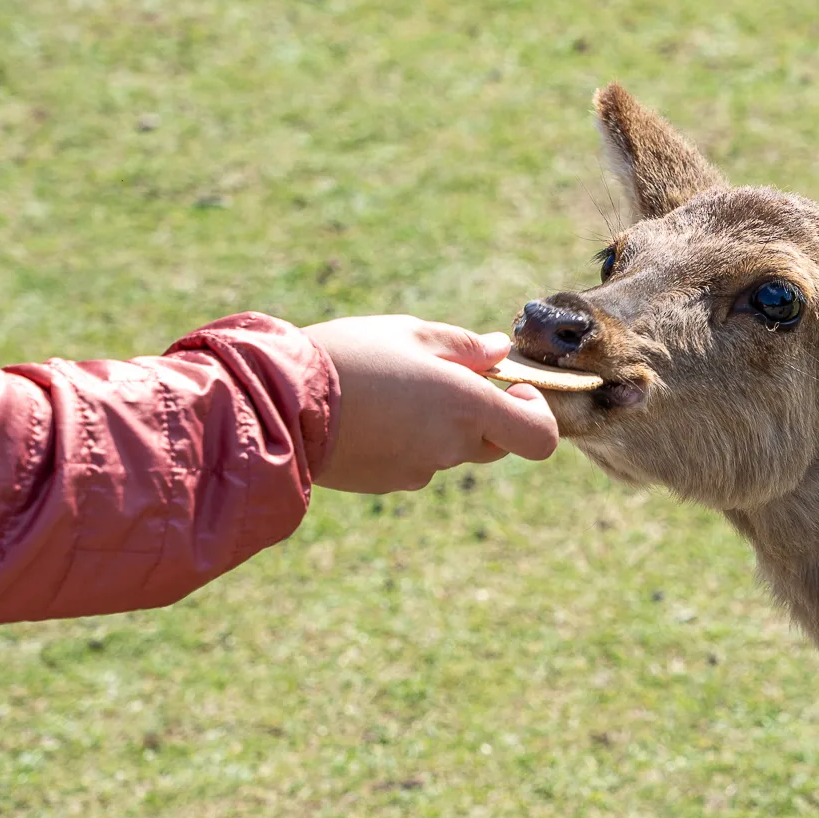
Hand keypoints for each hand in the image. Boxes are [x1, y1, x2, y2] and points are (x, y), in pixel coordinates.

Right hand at [302, 315, 558, 493]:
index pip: (538, 436)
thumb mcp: (412, 334)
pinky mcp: (386, 483)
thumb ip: (465, 347)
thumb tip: (499, 352)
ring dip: (437, 425)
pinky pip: (413, 461)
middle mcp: (451, 448)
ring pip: (449, 450)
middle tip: (442, 378)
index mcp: (468, 408)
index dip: (535, 412)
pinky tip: (369, 414)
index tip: (509, 386)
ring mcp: (418, 472)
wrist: (279, 402)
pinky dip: (405, 441)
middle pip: (495, 442)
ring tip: (390, 389)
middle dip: (482, 414)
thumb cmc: (351, 357)